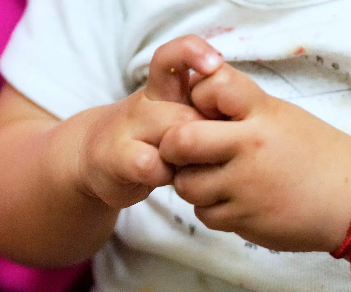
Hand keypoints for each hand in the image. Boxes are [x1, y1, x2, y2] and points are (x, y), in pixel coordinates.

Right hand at [70, 35, 224, 208]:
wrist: (99, 157)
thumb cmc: (155, 138)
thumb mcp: (181, 114)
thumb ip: (210, 108)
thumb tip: (251, 116)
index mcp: (167, 86)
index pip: (177, 56)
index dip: (194, 55)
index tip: (214, 63)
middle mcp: (149, 100)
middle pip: (190, 110)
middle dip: (209, 135)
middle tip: (214, 153)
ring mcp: (130, 126)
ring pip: (173, 135)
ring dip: (189, 157)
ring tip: (189, 168)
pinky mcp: (117, 157)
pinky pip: (148, 163)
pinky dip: (162, 174)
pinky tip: (164, 178)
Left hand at [158, 64, 350, 251]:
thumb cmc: (317, 155)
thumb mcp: (283, 117)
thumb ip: (241, 109)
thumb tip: (195, 101)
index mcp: (262, 113)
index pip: (210, 86)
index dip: (196, 96)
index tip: (203, 109)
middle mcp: (250, 148)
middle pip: (180, 142)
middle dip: (173, 147)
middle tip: (182, 151)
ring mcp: (246, 187)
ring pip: (187, 185)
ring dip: (191, 182)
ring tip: (212, 179)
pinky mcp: (246, 220)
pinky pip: (205, 214)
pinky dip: (210, 209)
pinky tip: (232, 201)